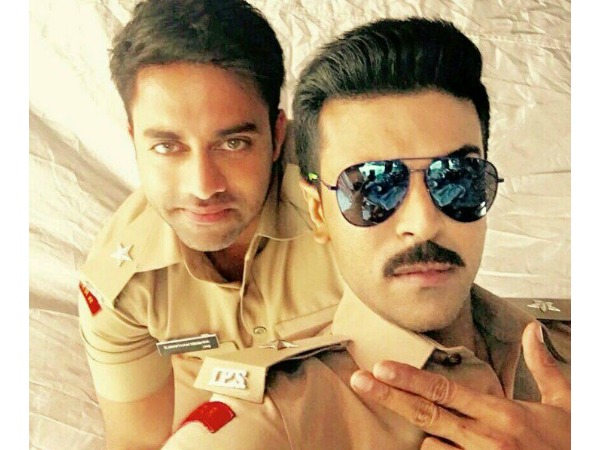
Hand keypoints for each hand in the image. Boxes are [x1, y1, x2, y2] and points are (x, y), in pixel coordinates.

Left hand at [350, 322, 569, 448]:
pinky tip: (447, 447)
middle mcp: (486, 438)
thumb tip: (532, 330)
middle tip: (360, 382)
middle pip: (425, 413)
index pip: (445, 390)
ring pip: (430, 445)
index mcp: (502, 413)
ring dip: (429, 437)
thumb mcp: (565, 402)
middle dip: (388, 396)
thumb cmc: (572, 442)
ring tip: (449, 435)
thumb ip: (543, 366)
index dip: (409, 378)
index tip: (381, 367)